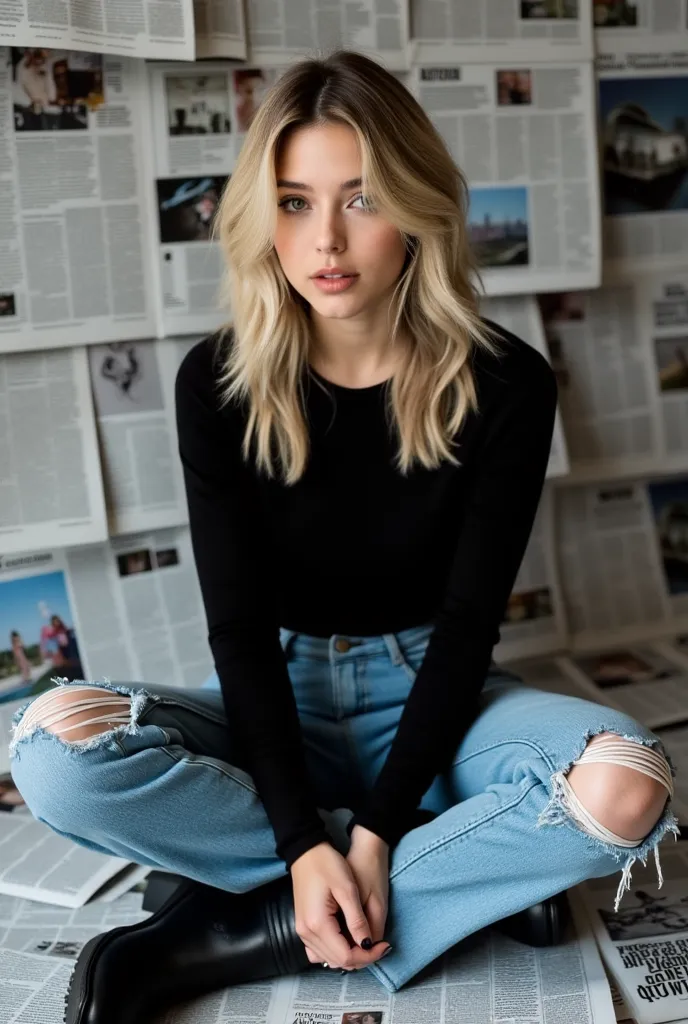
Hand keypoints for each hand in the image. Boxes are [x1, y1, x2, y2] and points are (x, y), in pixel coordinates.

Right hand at [290, 841, 391, 970]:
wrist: (306, 850)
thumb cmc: (327, 864)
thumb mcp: (347, 889)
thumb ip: (357, 920)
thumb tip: (368, 945)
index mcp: (318, 924)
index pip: (346, 956)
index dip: (368, 955)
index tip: (385, 945)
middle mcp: (306, 933)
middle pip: (338, 961)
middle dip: (362, 957)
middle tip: (379, 944)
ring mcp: (302, 931)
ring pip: (329, 959)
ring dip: (349, 955)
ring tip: (365, 941)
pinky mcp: (303, 927)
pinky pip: (318, 951)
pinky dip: (335, 950)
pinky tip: (346, 939)